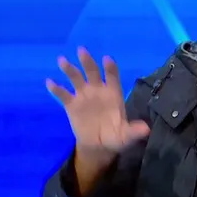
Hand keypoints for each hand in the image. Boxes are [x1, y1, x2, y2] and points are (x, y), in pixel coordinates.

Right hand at [46, 47, 149, 164]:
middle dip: (88, 61)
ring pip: (76, 78)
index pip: (112, 77)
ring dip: (69, 69)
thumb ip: (135, 131)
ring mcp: (84, 96)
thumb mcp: (127, 136)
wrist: (99, 145)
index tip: (107, 59)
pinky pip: (63, 94)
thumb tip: (146, 130)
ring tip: (62, 60)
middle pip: (92, 72)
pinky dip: (56, 89)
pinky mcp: (71, 105)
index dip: (110, 68)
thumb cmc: (116, 136)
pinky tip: (50, 82)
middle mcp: (98, 90)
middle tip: (81, 50)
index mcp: (113, 94)